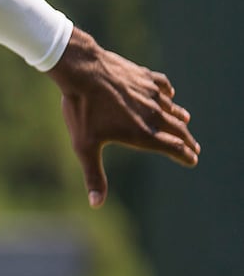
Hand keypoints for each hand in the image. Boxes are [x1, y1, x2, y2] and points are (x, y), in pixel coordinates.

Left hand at [48, 28, 200, 206]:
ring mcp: (151, 94)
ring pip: (172, 108)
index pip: (173, 148)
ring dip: (180, 118)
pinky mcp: (145, 76)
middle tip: (194, 148)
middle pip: (178, 130)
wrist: (83, 71)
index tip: (192, 161)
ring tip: (186, 122)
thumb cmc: (82, 110)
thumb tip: (96, 204)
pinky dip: (169, 93)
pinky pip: (163, 86)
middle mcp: (153, 114)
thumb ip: (94, 176)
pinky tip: (169, 95)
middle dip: (187, 141)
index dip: (185, 156)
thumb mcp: (85, 146)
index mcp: (143, 133)